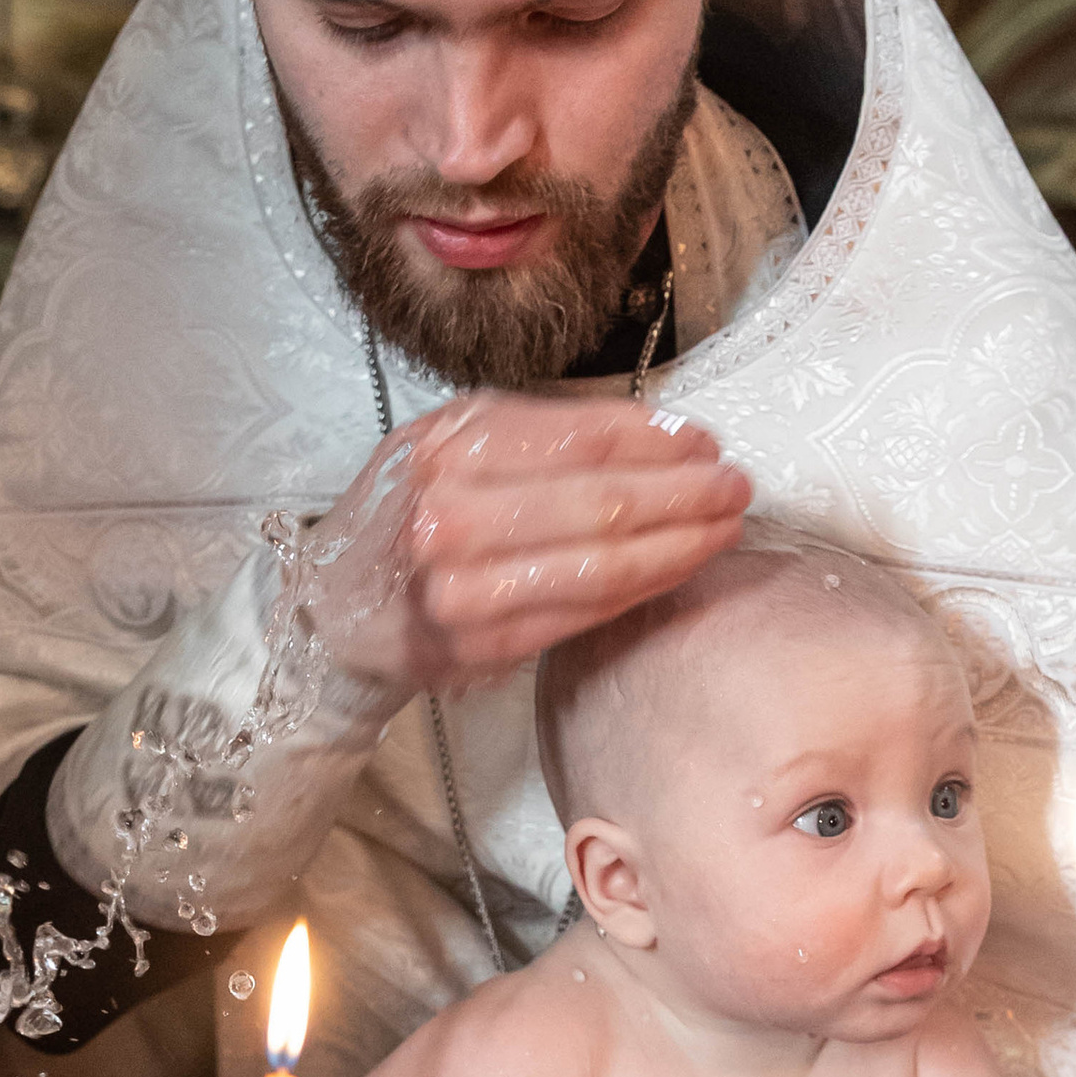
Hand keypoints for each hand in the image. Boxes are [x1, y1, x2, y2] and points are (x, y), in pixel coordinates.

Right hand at [307, 395, 750, 697]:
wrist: (338, 603)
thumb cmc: (412, 507)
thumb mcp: (455, 438)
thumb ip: (545, 430)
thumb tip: (659, 434)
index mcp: (449, 448)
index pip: (582, 441)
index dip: (658, 442)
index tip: (706, 443)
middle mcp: (450, 515)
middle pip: (603, 504)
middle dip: (686, 495)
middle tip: (736, 487)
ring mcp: (463, 589)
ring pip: (603, 566)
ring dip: (680, 547)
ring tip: (725, 527)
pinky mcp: (483, 646)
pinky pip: (586, 614)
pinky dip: (645, 588)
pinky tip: (680, 568)